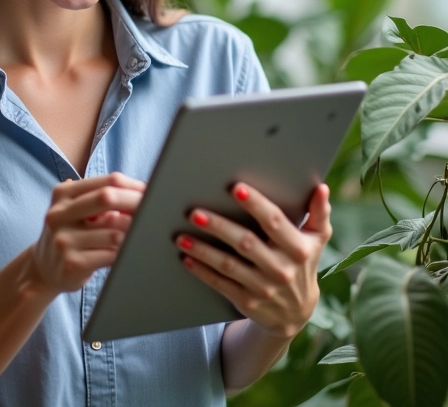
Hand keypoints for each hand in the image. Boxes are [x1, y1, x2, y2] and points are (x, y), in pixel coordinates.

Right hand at [29, 173, 144, 295]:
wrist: (43, 269)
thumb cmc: (71, 234)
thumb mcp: (77, 210)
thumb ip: (103, 198)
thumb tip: (144, 191)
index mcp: (62, 193)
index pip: (107, 181)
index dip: (134, 186)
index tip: (150, 193)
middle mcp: (59, 214)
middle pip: (108, 198)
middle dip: (136, 204)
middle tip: (153, 212)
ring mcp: (63, 240)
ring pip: (114, 232)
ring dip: (131, 235)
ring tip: (136, 236)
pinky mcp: (72, 263)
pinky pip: (110, 255)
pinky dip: (123, 254)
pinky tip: (125, 253)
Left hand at [175, 183, 331, 339]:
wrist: (296, 314)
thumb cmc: (302, 263)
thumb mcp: (316, 240)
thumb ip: (319, 213)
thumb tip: (321, 187)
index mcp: (298, 249)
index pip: (274, 222)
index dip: (256, 205)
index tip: (236, 188)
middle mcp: (281, 269)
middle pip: (246, 243)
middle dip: (219, 226)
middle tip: (194, 212)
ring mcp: (263, 288)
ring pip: (229, 266)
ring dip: (203, 250)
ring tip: (181, 235)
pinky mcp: (247, 302)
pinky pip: (221, 284)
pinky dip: (202, 271)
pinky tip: (186, 257)